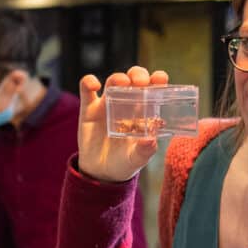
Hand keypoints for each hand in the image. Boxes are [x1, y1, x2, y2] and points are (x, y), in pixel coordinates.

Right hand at [77, 66, 168, 182]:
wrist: (101, 172)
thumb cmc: (124, 162)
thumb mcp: (136, 160)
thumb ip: (144, 151)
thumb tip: (151, 141)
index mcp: (144, 111)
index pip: (154, 89)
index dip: (158, 79)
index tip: (160, 78)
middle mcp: (127, 103)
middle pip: (134, 79)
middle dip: (138, 75)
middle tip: (141, 82)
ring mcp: (108, 103)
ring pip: (114, 80)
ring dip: (119, 78)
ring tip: (123, 83)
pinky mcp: (89, 108)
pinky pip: (87, 89)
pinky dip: (89, 82)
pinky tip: (94, 85)